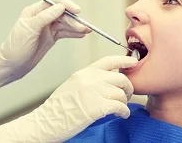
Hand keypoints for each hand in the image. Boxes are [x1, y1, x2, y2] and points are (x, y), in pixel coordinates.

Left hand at [0, 0, 90, 94]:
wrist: (11, 66)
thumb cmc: (15, 47)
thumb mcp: (29, 30)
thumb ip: (45, 17)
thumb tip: (60, 7)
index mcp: (34, 12)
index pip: (53, 3)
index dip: (66, 5)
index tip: (77, 11)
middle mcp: (42, 18)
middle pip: (62, 14)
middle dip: (74, 20)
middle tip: (84, 27)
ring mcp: (47, 28)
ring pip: (65, 24)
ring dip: (76, 27)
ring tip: (87, 31)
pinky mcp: (51, 38)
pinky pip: (64, 33)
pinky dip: (73, 33)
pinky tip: (81, 35)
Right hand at [0, 56, 137, 142]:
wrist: (46, 121)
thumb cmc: (57, 108)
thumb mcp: (72, 86)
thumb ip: (89, 81)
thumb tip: (107, 83)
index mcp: (83, 73)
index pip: (108, 61)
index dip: (124, 60)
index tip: (134, 62)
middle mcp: (89, 79)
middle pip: (120, 78)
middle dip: (127, 88)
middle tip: (125, 95)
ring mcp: (93, 92)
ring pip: (121, 93)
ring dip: (124, 102)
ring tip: (119, 108)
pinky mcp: (97, 107)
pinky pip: (120, 107)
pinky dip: (124, 112)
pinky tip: (121, 115)